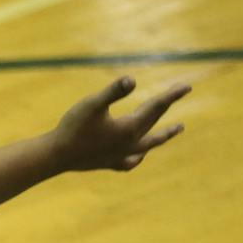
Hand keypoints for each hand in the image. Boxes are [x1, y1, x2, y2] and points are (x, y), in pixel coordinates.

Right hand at [51, 76, 190, 172]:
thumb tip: (132, 79)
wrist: (55, 156)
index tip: (187, 86)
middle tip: (179, 93)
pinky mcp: (108, 163)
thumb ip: (113, 92)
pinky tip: (139, 156)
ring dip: (163, 135)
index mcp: (129, 128)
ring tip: (177, 129)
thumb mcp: (92, 105)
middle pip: (154, 121)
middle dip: (167, 107)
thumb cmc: (72, 128)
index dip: (172, 95)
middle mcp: (130, 143)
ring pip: (149, 144)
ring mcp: (120, 155)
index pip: (156, 107)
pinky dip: (138, 157)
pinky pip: (130, 162)